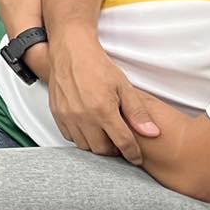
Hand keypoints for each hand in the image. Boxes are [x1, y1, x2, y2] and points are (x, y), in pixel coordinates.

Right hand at [45, 37, 161, 164]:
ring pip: (85, 146)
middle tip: (120, 143)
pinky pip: (70, 137)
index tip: (136, 157)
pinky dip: (81, 137)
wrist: (71, 51)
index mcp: (103, 109)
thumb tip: (152, 132)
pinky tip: (89, 128)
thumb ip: (138, 112)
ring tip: (105, 135)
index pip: (122, 142)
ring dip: (97, 145)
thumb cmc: (97, 66)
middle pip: (102, 149)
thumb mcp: (124, 86)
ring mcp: (68, 116)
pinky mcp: (57, 114)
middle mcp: (83, 116)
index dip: (132, 154)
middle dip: (113, 150)